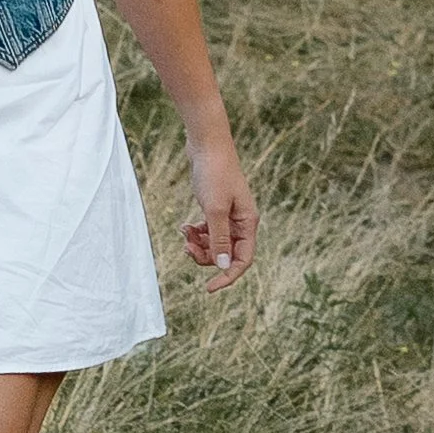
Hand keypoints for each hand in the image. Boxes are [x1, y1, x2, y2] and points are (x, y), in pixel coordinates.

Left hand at [181, 129, 257, 288]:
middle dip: (207, 256)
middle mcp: (241, 222)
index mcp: (248, 223)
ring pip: (216, 243)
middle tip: (187, 249)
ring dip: (199, 244)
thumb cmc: (214, 173)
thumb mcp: (215, 208)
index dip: (228, 277)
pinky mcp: (215, 207)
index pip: (243, 260)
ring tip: (185, 234)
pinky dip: (196, 232)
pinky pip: (208, 230)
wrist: (206, 144)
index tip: (208, 288)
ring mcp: (228, 215)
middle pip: (227, 254)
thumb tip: (225, 267)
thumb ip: (220, 238)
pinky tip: (185, 226)